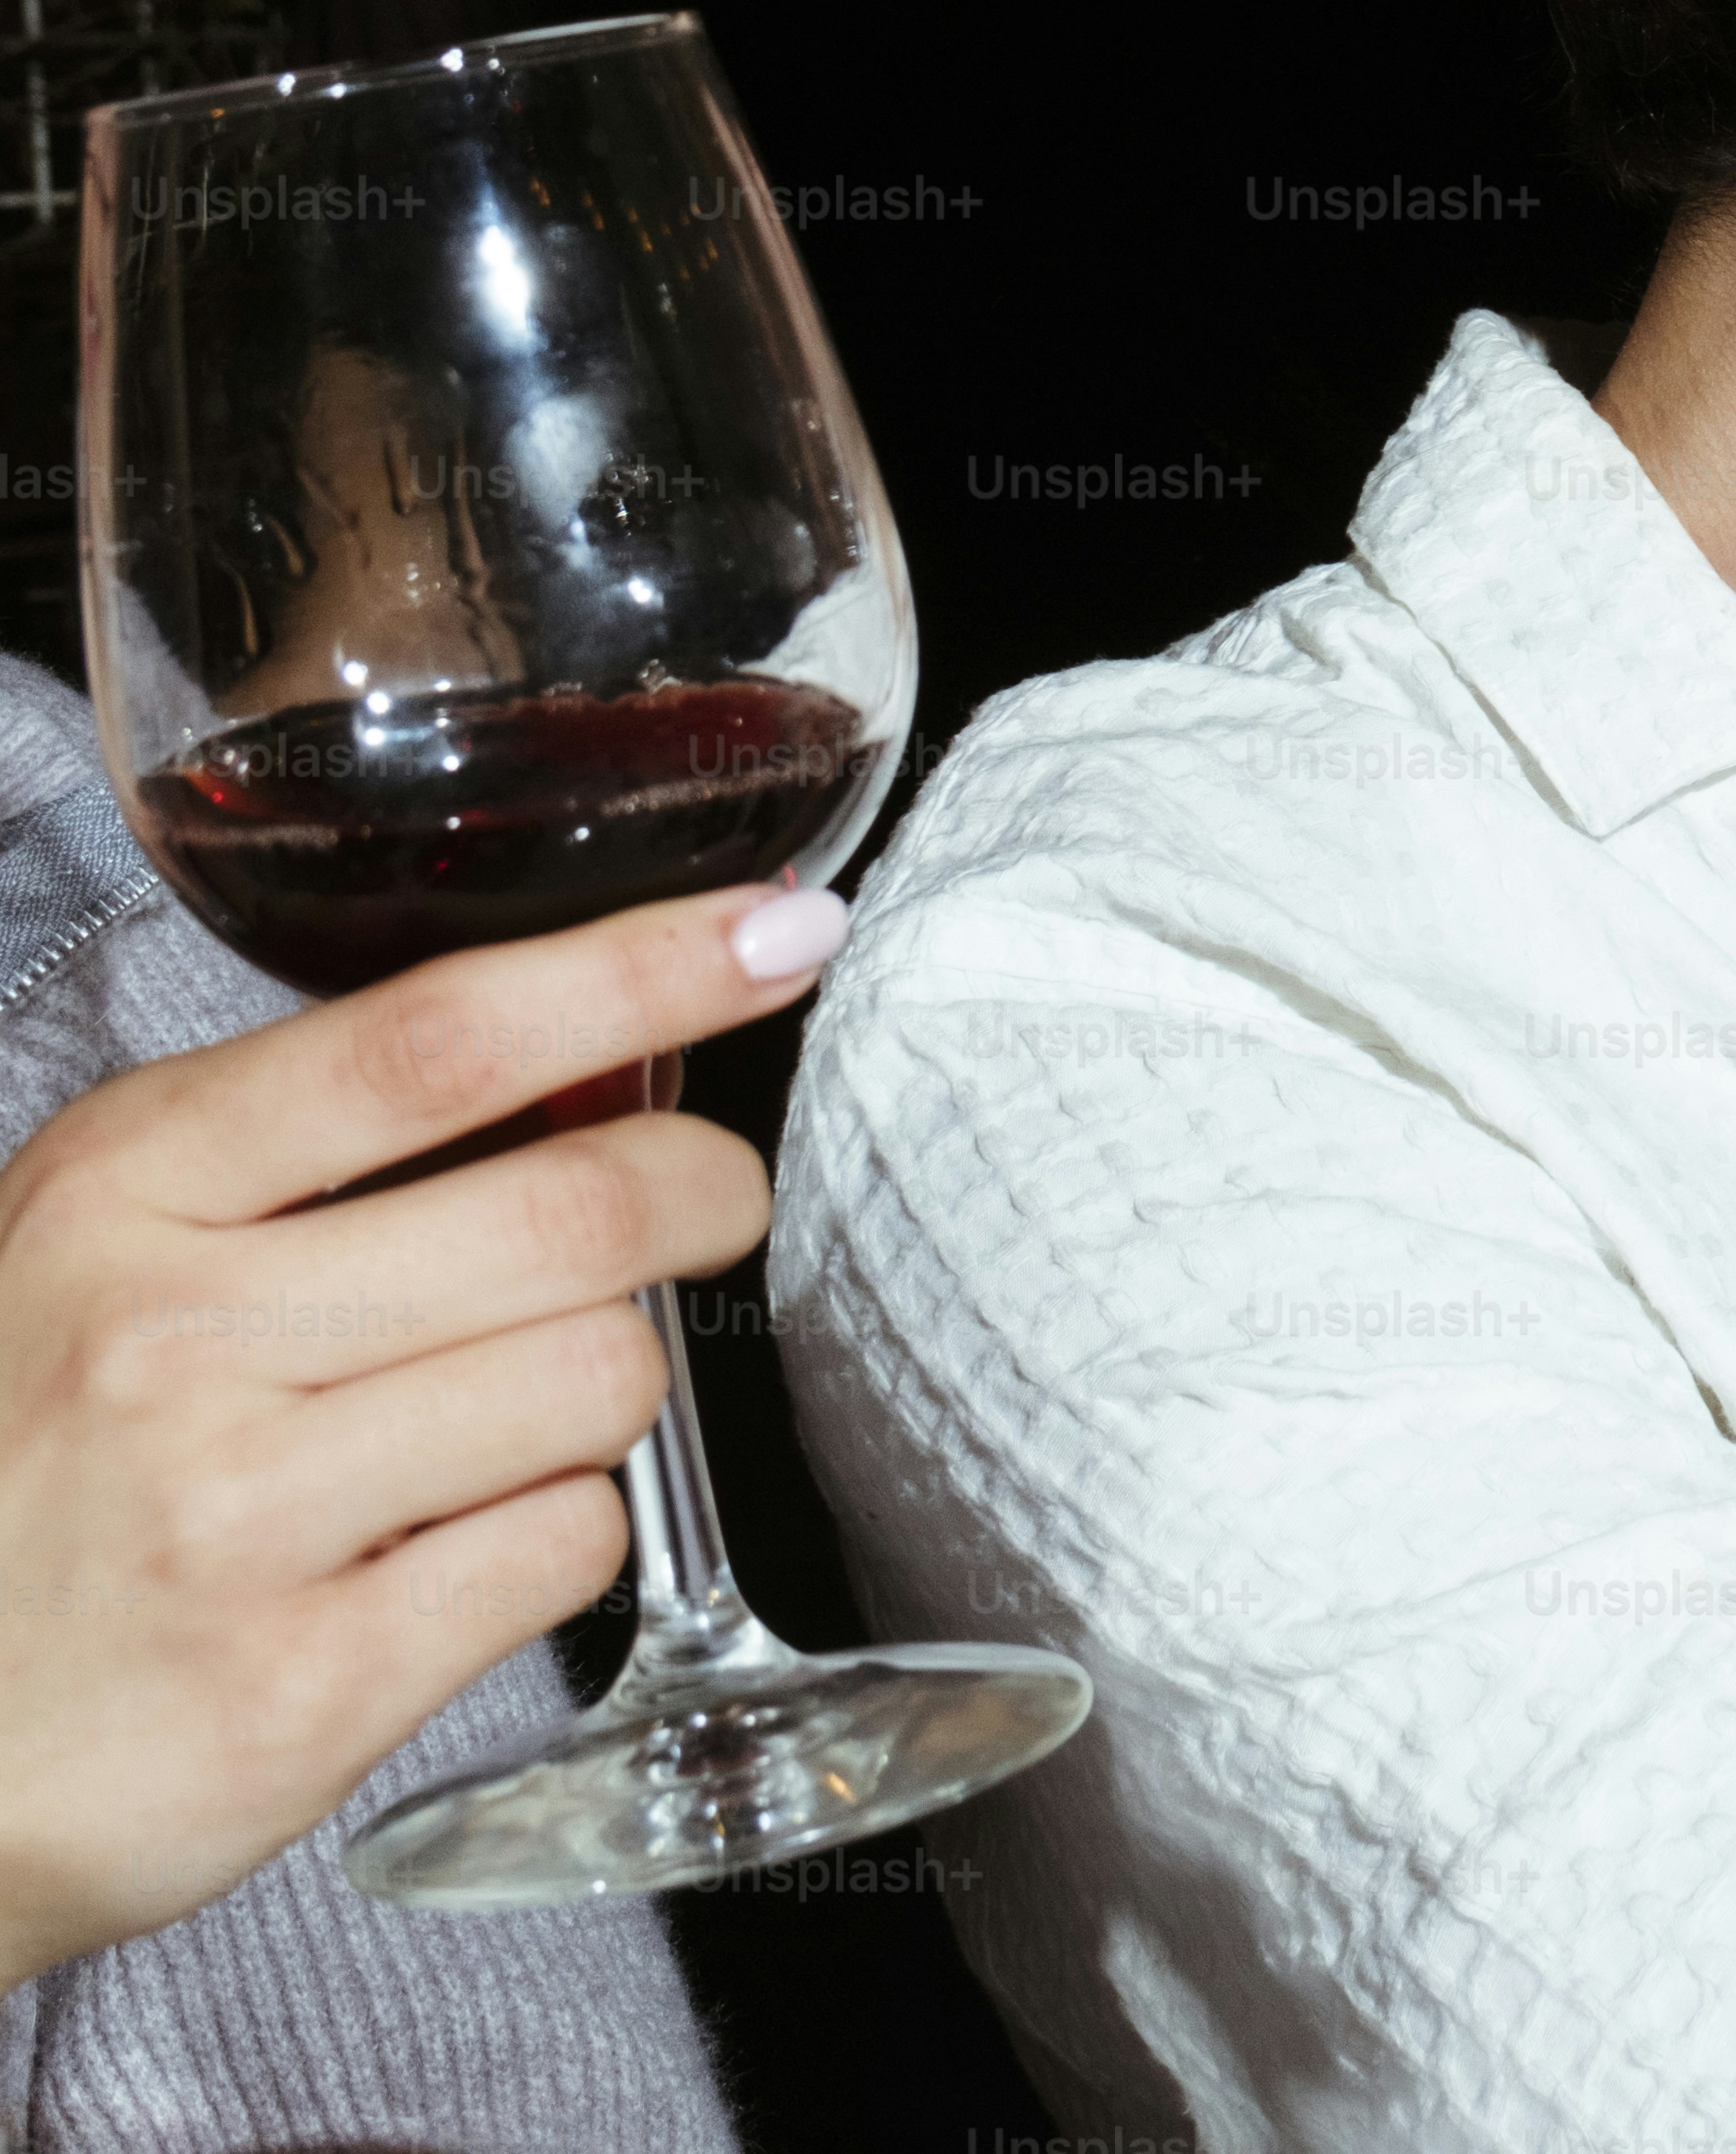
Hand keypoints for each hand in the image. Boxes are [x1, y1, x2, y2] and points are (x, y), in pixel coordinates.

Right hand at [0, 879, 844, 1986]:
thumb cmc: (17, 1477)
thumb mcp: (91, 1257)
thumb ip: (301, 1157)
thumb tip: (590, 1055)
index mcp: (120, 1193)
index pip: (437, 1037)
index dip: (642, 972)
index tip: (779, 930)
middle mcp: (169, 1338)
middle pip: (579, 1212)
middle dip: (703, 1194)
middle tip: (705, 1207)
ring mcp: (236, 1517)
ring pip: (602, 1381)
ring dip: (602, 1390)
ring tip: (495, 1422)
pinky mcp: (304, 1686)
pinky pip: (569, 1547)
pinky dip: (556, 1538)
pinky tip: (444, 1553)